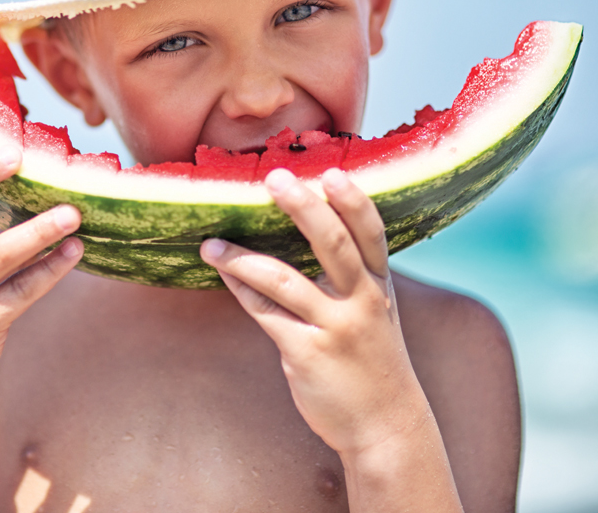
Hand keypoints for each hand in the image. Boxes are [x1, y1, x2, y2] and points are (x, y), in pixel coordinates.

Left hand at [200, 167, 436, 460]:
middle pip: (333, 244)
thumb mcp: (373, 313)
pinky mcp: (307, 353)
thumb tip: (306, 232)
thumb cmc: (371, 361)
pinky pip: (265, 313)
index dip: (353, 201)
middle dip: (303, 207)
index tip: (331, 170)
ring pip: (284, 279)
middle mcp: (362, 301)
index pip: (371, 233)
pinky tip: (221, 271)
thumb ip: (350, 276)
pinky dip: (240, 288)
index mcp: (379, 286)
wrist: (387, 427)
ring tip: (210, 242)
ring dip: (242, 257)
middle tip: (273, 178)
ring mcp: (335, 328)